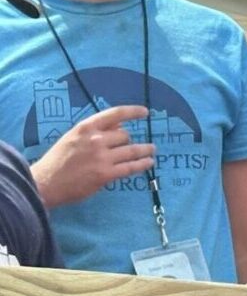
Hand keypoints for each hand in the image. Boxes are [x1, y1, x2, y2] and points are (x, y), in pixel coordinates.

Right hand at [31, 105, 155, 207]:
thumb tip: (119, 127)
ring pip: (131, 150)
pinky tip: (149, 162)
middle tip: (133, 146)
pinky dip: (143, 164)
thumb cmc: (58, 161)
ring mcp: (102, 157)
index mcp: (85, 128)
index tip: (145, 112)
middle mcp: (95, 140)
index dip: (132, 112)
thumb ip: (95, 132)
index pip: (114, 114)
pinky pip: (131, 167)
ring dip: (145, 150)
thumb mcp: (73, 138)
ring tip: (152, 150)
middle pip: (124, 135)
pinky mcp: (106, 174)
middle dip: (128, 141)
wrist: (46, 183)